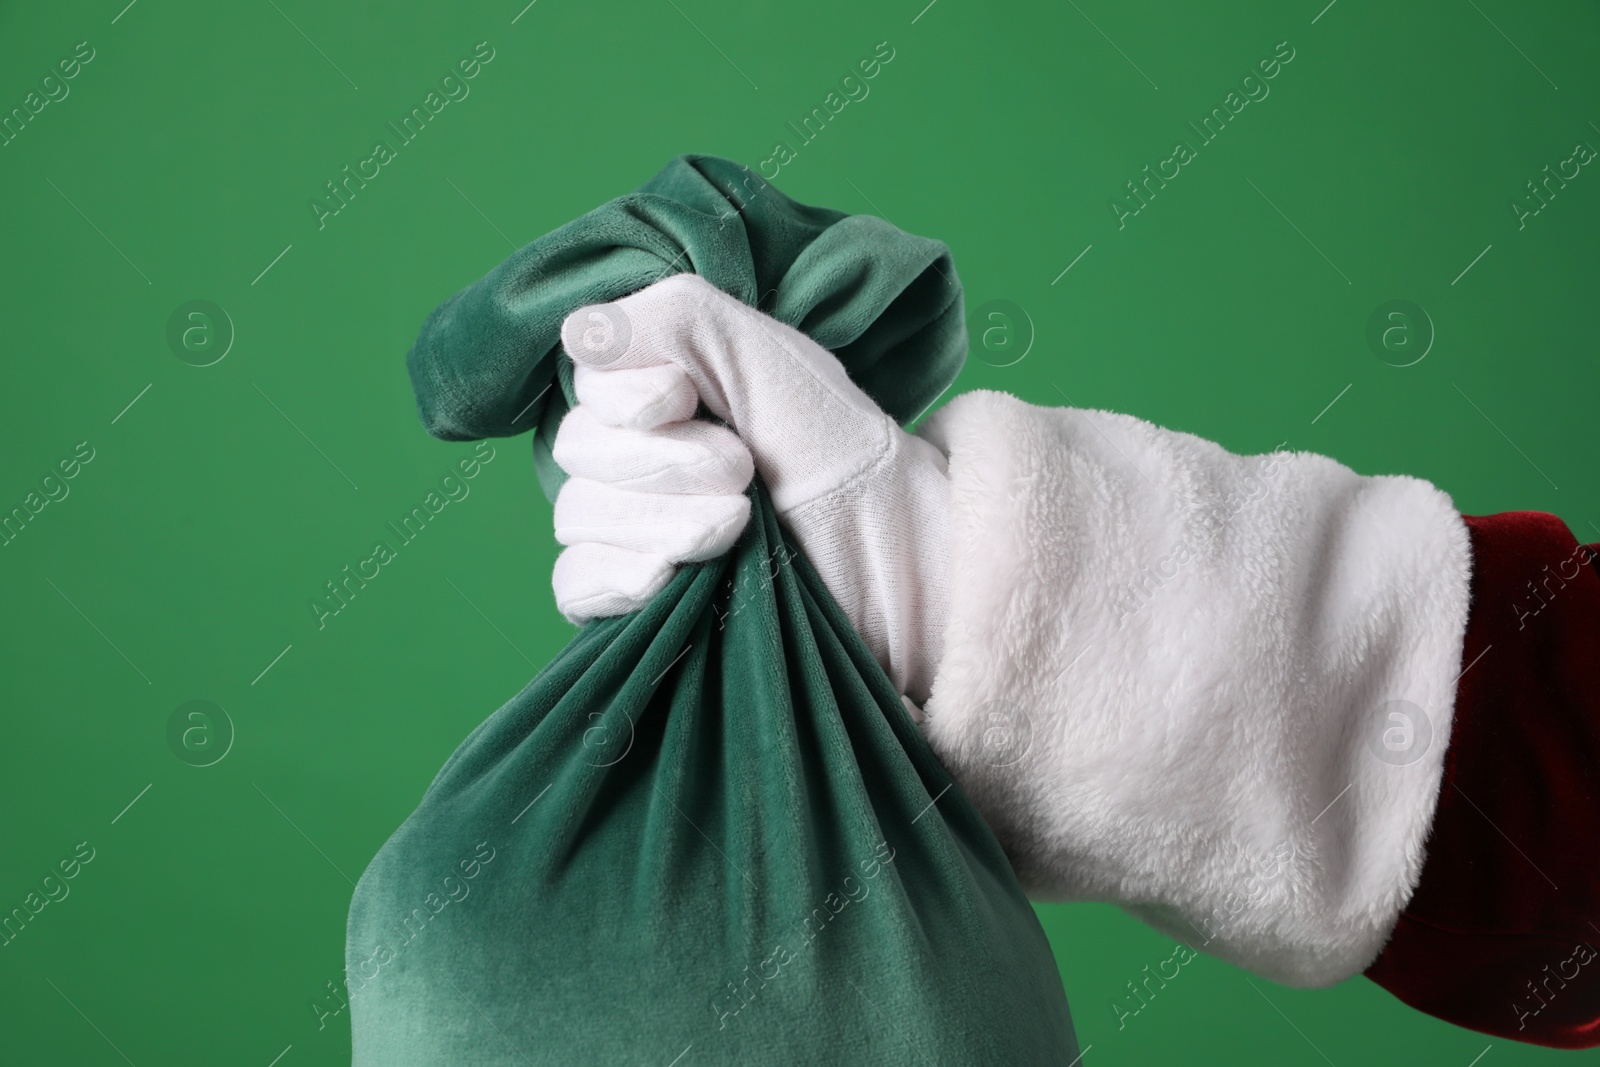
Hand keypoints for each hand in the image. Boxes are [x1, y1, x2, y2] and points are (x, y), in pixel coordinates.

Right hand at [551, 273, 951, 704]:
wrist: (888, 549)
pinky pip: (575, 584)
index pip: (587, 382)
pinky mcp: (637, 597)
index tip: (685, 397)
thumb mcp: (765, 356)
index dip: (624, 393)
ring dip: (657, 518)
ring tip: (736, 525)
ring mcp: (630, 529)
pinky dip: (613, 575)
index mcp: (657, 390)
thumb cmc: (834, 446)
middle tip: (743, 470)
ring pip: (579, 514)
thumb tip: (579, 331)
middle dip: (662, 460)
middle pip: (578, 449)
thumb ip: (672, 321)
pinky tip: (665, 575)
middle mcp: (633, 455)